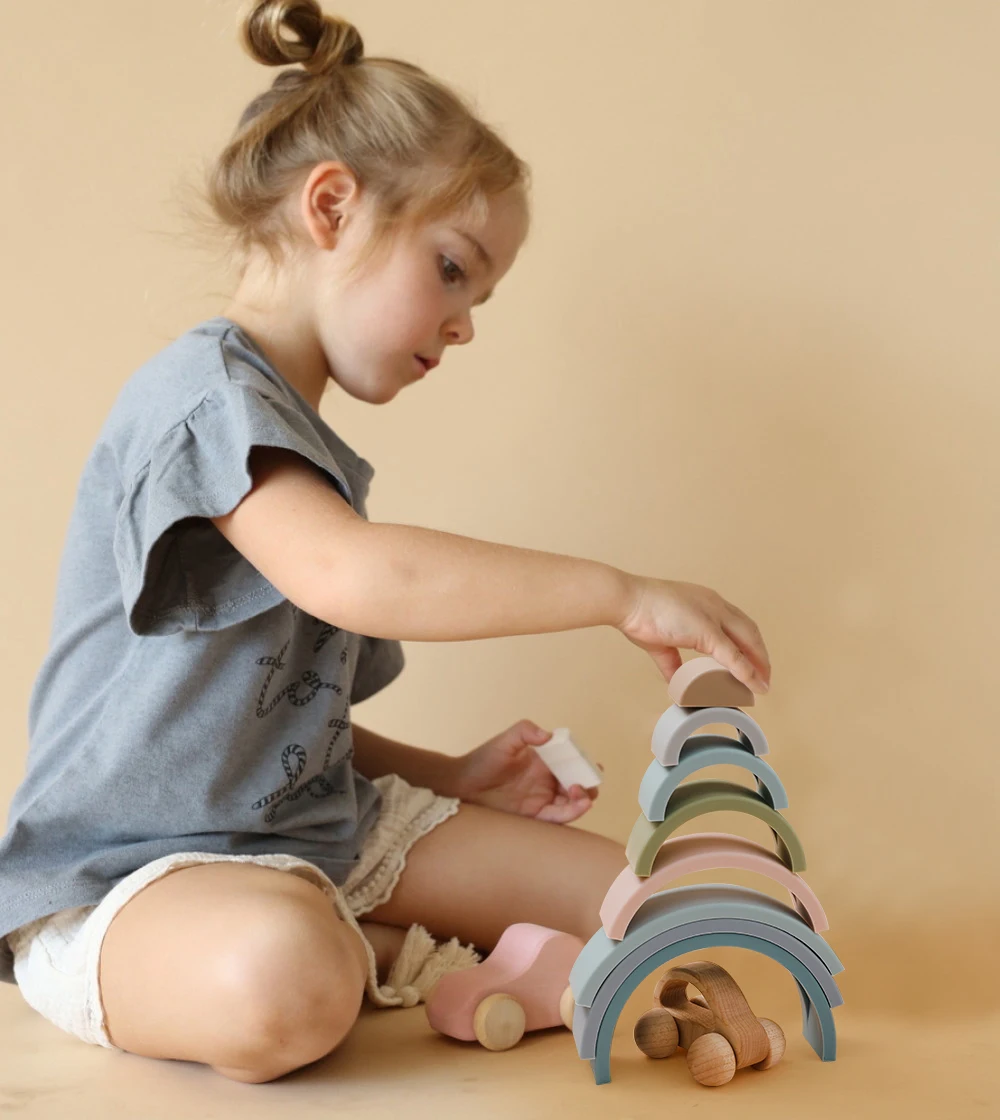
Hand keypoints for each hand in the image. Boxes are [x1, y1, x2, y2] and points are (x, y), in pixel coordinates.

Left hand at [453, 719, 600, 823]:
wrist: (462, 786)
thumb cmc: (482, 760)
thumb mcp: (505, 740)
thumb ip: (526, 731)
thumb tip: (550, 735)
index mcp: (544, 762)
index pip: (572, 763)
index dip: (586, 765)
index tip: (595, 766)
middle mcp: (546, 782)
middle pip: (578, 785)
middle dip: (589, 785)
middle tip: (587, 783)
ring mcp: (541, 800)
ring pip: (572, 803)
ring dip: (583, 799)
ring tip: (580, 793)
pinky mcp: (535, 817)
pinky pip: (558, 817)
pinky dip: (572, 812)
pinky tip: (576, 804)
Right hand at [617, 576, 770, 692]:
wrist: (627, 601)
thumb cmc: (639, 613)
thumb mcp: (660, 642)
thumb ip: (672, 663)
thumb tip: (676, 681)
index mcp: (704, 601)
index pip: (736, 622)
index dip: (747, 643)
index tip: (752, 661)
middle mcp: (714, 605)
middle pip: (749, 631)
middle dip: (760, 655)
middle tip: (764, 676)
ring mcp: (712, 616)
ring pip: (746, 641)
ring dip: (757, 664)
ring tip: (761, 684)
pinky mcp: (707, 630)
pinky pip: (732, 656)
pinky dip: (745, 672)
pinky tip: (751, 684)